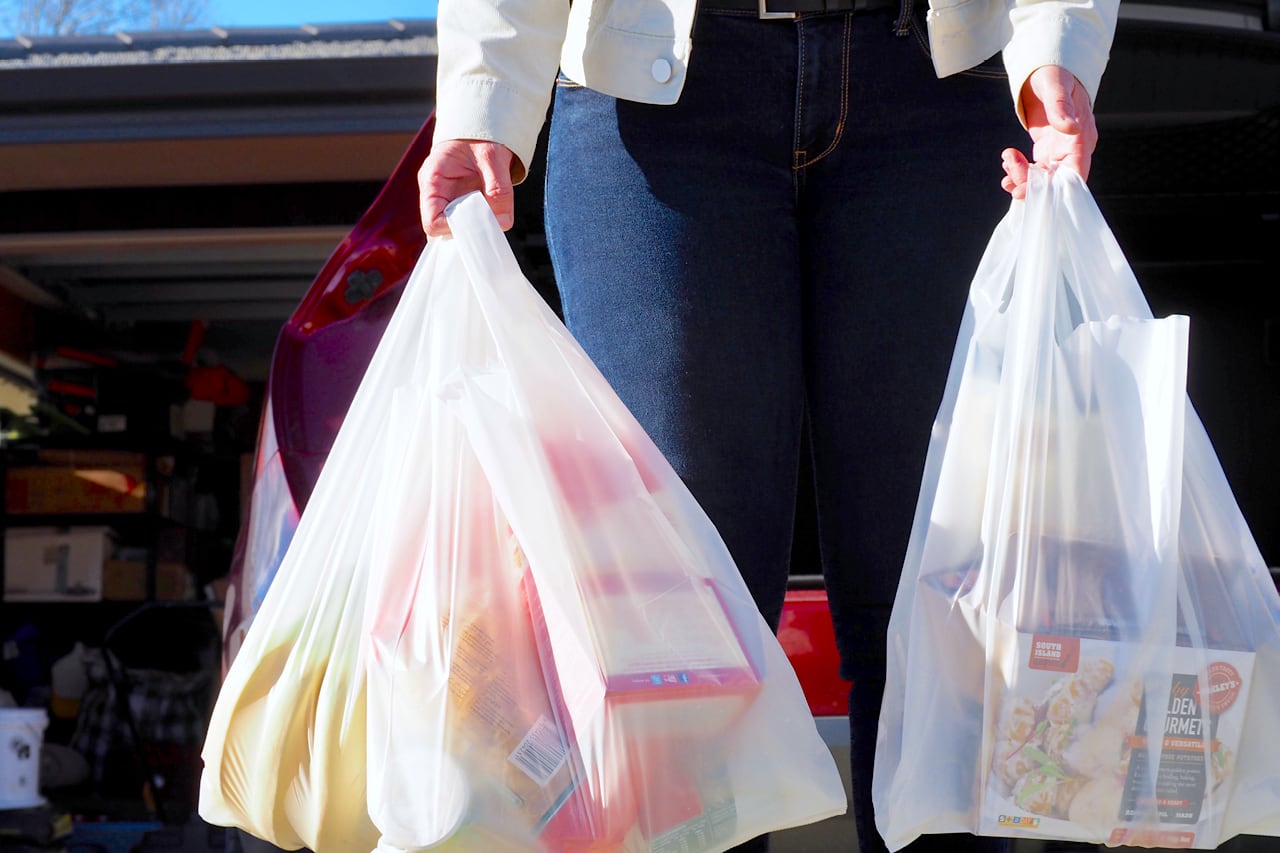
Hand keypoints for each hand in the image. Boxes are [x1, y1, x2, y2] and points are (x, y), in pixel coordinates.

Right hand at [418, 139, 515, 236]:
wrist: (483, 124)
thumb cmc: (480, 134)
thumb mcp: (493, 157)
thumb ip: (499, 190)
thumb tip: (502, 222)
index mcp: (433, 180)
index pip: (432, 222)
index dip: (453, 229)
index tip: (477, 224)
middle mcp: (436, 192)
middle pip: (443, 229)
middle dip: (467, 229)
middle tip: (490, 221)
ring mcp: (447, 198)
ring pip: (456, 227)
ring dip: (476, 226)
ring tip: (493, 214)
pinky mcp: (460, 201)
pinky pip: (467, 221)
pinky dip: (481, 222)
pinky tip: (493, 214)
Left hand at [1001, 65, 1097, 198]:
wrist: (1047, 69)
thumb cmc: (1055, 73)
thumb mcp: (1056, 85)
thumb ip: (1061, 107)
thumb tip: (1071, 129)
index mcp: (1082, 137)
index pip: (1076, 173)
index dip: (1055, 188)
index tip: (1029, 189)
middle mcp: (1074, 149)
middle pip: (1056, 182)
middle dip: (1031, 185)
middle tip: (1008, 176)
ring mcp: (1060, 151)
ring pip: (1044, 179)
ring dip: (1022, 179)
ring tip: (1006, 163)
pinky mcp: (1048, 151)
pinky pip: (1036, 171)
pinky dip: (1020, 172)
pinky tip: (1007, 164)